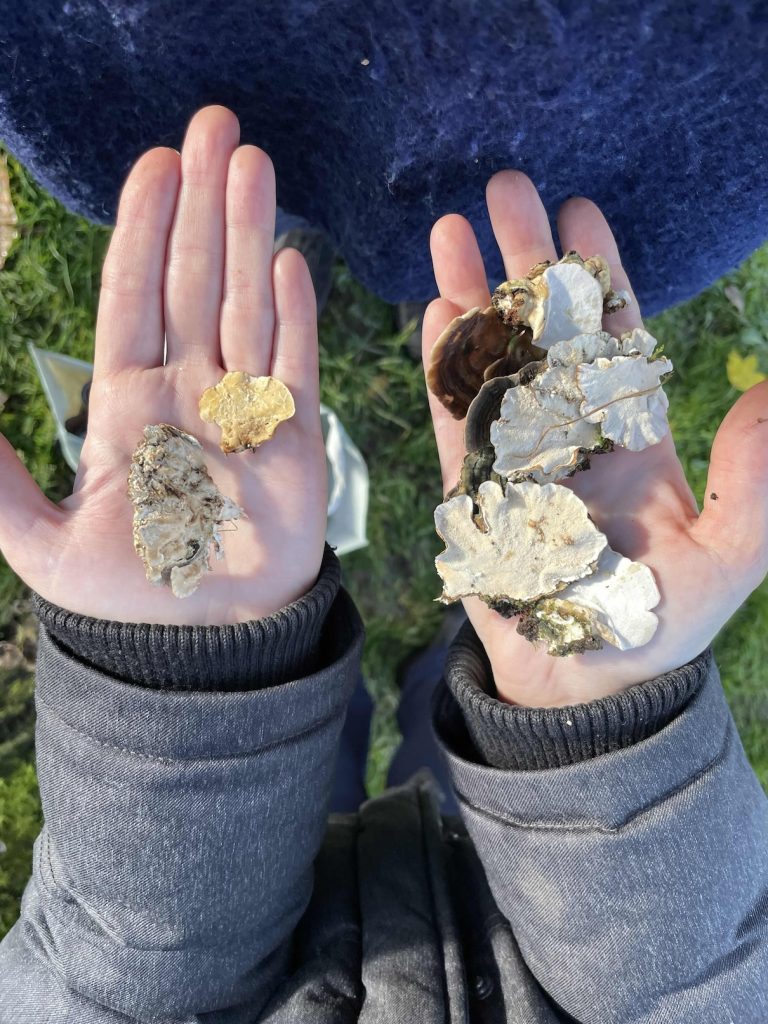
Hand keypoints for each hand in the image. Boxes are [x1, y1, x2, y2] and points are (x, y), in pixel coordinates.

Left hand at [0, 106, 326, 625]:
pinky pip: (293, 364)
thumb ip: (0, 486)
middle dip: (200, 205)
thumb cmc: (131, 599)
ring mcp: (243, 409)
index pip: (133, 296)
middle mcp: (187, 390)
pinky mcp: (293, 439)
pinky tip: (288, 260)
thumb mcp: (44, 546)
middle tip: (213, 128)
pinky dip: (294, 314)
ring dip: (247, 236)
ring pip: (244, 304)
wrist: (208, 644)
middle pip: (192, 280)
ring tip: (251, 165)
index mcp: (127, 402)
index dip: (141, 229)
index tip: (154, 164)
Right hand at [423, 171, 767, 706]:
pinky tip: (435, 315)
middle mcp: (572, 430)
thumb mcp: (730, 556)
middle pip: (545, 327)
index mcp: (635, 434)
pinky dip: (445, 367)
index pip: (616, 334)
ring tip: (448, 231)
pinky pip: (455, 417)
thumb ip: (752, 479)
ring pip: (491, 359)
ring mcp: (516, 453)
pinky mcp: (471, 486)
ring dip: (473, 296)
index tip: (582, 210)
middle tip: (504, 187)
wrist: (584, 683)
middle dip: (526, 259)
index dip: (599, 272)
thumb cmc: (661, 625)